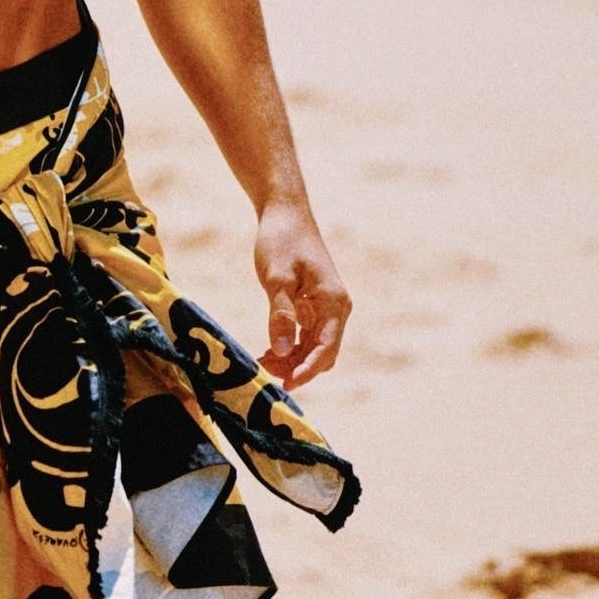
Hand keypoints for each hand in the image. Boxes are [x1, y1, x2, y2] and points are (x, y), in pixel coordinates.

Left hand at [253, 201, 350, 390]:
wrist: (285, 212)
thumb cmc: (281, 240)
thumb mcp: (276, 277)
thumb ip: (280, 314)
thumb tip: (279, 350)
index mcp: (334, 302)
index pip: (325, 348)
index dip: (307, 370)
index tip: (287, 385)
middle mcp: (336, 308)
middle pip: (322, 352)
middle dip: (297, 367)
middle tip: (265, 374)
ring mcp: (325, 307)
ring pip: (313, 346)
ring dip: (291, 359)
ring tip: (262, 363)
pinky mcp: (313, 304)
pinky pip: (306, 335)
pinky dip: (290, 346)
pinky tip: (267, 351)